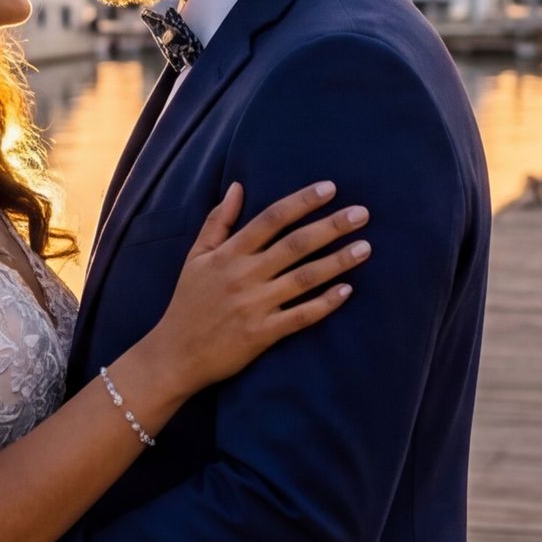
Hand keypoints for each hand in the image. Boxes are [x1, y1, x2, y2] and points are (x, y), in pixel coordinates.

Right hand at [139, 181, 366, 397]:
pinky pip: (300, 316)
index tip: (330, 188)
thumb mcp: (196, 257)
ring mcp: (255, 305)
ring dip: (338, 262)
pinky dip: (325, 304)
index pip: (271, 219)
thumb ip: (217, 222)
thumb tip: (237, 187)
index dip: (301, 202)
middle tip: (362, 213)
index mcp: (228, 254)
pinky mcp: (262, 334)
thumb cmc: (188, 303)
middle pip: (295, 244)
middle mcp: (244, 276)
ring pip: (304, 278)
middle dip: (331, 226)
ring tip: (365, 248)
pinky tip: (348, 290)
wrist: (175, 355)